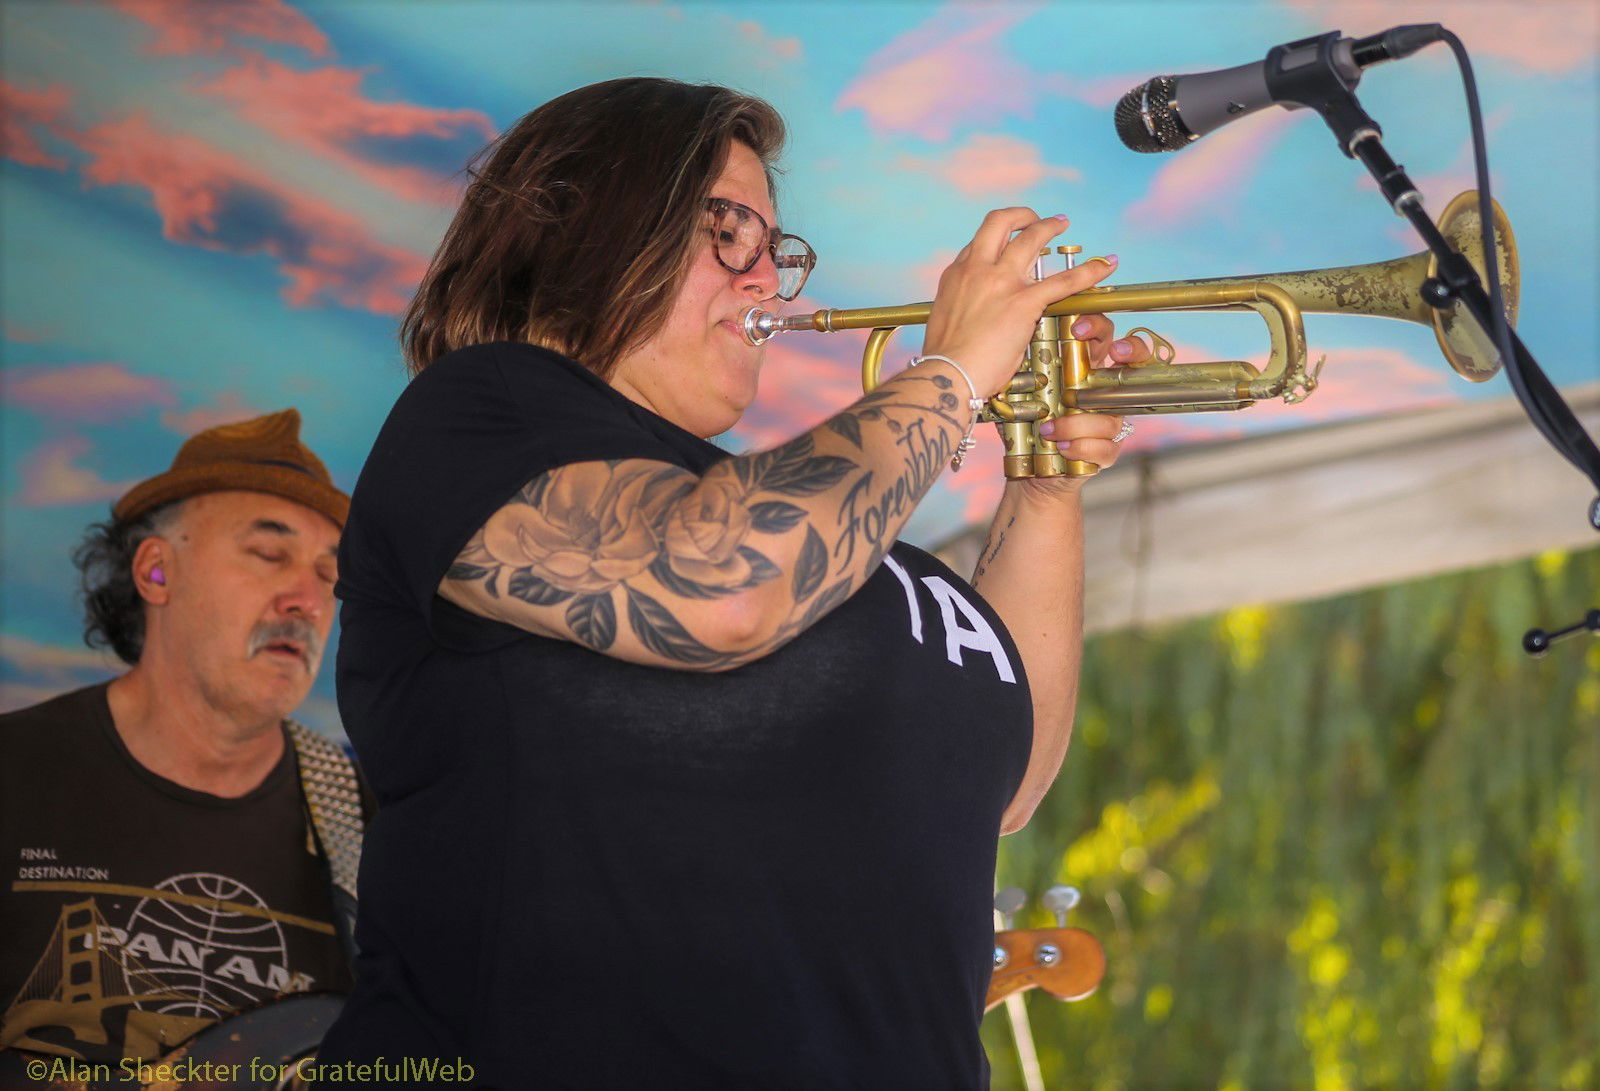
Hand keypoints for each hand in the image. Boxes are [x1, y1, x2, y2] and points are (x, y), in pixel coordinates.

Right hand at [923, 209, 1118, 396]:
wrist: (947, 374)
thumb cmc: (944, 360)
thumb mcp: (943, 321)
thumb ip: (961, 308)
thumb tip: (975, 316)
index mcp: (955, 275)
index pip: (978, 244)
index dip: (995, 240)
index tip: (1006, 244)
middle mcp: (977, 269)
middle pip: (1000, 223)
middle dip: (1021, 216)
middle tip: (1035, 220)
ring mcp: (1001, 282)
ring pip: (1031, 238)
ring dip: (1050, 226)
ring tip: (1062, 224)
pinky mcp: (1024, 302)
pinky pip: (1064, 280)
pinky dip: (1089, 270)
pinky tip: (1105, 265)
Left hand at [1034, 315, 1153, 476]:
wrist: (1031, 468)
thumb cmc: (1027, 423)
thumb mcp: (1024, 391)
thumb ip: (1028, 366)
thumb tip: (1021, 338)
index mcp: (1084, 372)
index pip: (1103, 338)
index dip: (1098, 327)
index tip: (1079, 328)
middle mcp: (1104, 394)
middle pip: (1133, 364)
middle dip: (1131, 351)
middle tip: (1116, 351)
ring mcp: (1109, 423)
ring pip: (1109, 417)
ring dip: (1076, 424)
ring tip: (1048, 430)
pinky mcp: (1107, 452)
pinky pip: (1105, 448)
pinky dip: (1080, 448)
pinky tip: (1061, 448)